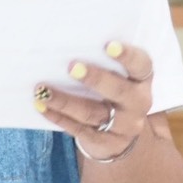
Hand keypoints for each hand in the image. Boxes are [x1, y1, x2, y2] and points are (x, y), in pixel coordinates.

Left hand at [34, 40, 154, 163]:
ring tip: (42, 90)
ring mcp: (123, 126)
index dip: (127, 55)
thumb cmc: (111, 89)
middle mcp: (137, 102)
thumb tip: (66, 40)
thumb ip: (101, 60)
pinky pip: (78, 129)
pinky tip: (40, 106)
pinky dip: (57, 116)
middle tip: (72, 66)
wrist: (119, 132)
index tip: (108, 45)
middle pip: (119, 91)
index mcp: (141, 79)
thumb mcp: (116, 75)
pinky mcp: (104, 142)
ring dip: (64, 101)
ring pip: (92, 113)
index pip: (141, 64)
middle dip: (96, 79)